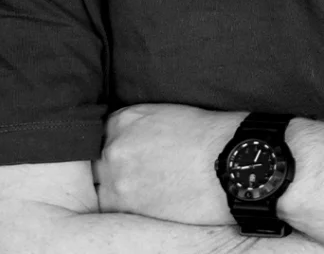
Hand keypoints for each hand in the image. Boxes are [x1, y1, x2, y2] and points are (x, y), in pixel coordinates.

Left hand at [94, 103, 245, 224]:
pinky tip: (148, 202)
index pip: (102, 135)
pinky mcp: (122, 205)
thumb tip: (132, 143)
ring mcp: (115, 177)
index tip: (128, 156)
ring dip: (117, 190)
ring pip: (101, 188)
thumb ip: (139, 126)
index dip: (116, 147)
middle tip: (137, 175)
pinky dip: (125, 207)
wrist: (225, 161)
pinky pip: (110, 209)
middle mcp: (113, 146)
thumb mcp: (166, 115)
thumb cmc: (206, 136)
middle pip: (98, 162)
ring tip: (145, 190)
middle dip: (113, 169)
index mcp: (124, 119)